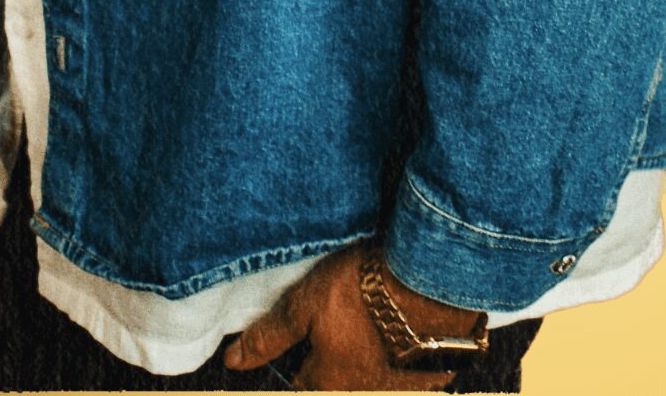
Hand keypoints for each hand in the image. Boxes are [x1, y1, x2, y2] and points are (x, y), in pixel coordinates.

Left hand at [223, 240, 477, 390]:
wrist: (432, 281)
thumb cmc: (363, 292)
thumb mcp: (305, 305)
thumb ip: (269, 336)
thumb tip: (233, 362)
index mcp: (329, 384)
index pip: (301, 383)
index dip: (298, 356)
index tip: (304, 333)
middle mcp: (364, 394)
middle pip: (339, 381)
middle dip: (334, 358)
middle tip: (340, 319)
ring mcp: (402, 389)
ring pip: (373, 377)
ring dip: (370, 354)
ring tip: (370, 317)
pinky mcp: (433, 374)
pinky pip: (407, 371)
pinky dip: (401, 352)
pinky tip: (402, 323)